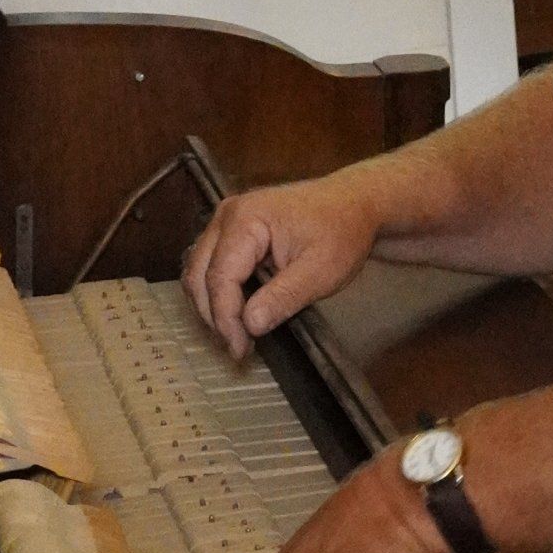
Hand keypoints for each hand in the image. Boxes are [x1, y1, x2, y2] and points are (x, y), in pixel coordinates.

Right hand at [183, 173, 376, 359]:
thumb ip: (283, 297)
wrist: (353, 203)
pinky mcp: (231, 231)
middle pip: (200, 275)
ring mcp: (226, 221)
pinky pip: (211, 266)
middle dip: (214, 316)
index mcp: (245, 219)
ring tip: (237, 336)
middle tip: (238, 348)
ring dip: (212, 307)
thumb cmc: (341, 232)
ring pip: (199, 272)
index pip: (220, 277)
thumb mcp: (320, 270)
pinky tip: (237, 314)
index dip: (226, 318)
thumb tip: (249, 325)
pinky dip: (218, 293)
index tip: (240, 349)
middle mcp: (226, 216)